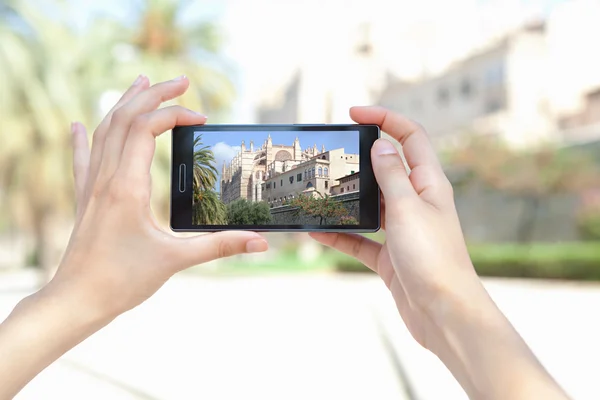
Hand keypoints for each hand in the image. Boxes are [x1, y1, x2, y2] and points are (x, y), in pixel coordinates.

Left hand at [52, 75, 267, 320]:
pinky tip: (77, 124)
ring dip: (124, 103)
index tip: (201, 119)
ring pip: (104, 130)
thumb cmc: (122, 280)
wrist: (77, 300)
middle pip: (125, 118)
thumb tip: (260, 242)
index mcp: (127, 187)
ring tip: (142, 83)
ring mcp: (91, 186)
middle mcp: (106, 178)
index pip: (146, 129)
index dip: (175, 114)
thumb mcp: (177, 261)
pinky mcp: (84, 198)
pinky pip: (82, 157)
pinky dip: (82, 136)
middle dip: (154, 94)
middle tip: (180, 81)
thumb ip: (221, 247)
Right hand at [311, 107, 567, 399]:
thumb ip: (392, 174)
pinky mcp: (391, 254)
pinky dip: (341, 234)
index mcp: (429, 183)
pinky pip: (361, 238)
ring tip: (320, 190)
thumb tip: (381, 144)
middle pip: (388, 168)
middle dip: (361, 157)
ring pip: (372, 204)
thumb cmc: (433, 259)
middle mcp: (417, 202)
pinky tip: (317, 233)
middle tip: (333, 153)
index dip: (385, 118)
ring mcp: (403, 229)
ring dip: (348, 198)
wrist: (443, 313)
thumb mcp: (407, 208)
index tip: (354, 113)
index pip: (410, 137)